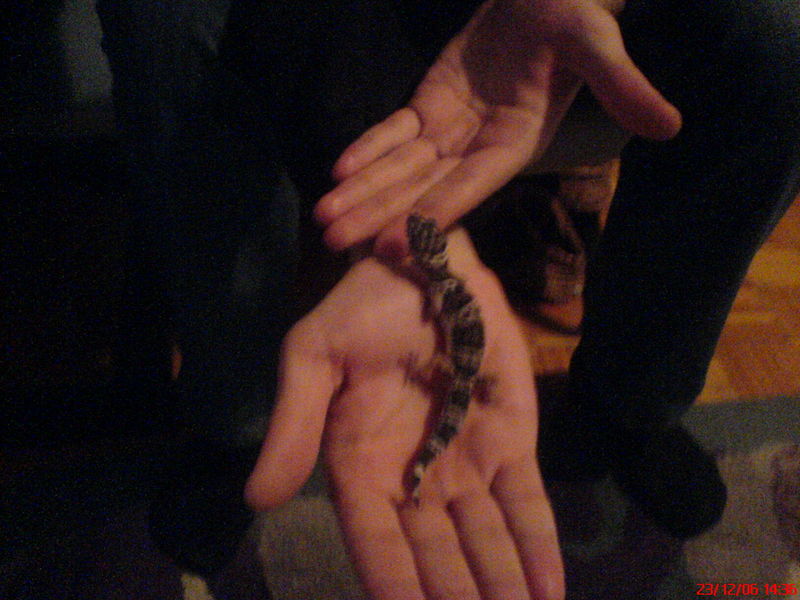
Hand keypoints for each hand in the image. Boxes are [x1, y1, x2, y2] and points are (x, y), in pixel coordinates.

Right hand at [245, 228, 563, 599]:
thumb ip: (292, 425)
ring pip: (485, 542)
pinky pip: (525, 502)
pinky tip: (548, 591)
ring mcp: (467, 461)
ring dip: (501, 590)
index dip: (394, 587)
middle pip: (437, 558)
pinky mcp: (511, 439)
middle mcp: (415, 476)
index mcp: (361, 464)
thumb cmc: (364, 308)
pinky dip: (538, 548)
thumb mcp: (312, 357)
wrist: (427, 262)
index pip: (377, 542)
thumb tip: (257, 499)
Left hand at [315, 0, 680, 255]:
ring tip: (324, 220)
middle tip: (334, 241)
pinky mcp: (430, 106)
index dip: (434, 212)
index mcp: (516, 142)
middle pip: (422, 187)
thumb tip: (670, 125)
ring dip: (362, 192)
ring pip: (400, 167)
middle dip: (378, 214)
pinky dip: (368, 149)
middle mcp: (479, 147)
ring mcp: (451, 129)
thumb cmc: (573, 16)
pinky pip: (394, 132)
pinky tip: (338, 172)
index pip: (470, 184)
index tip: (396, 243)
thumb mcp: (596, 45)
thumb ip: (622, 85)